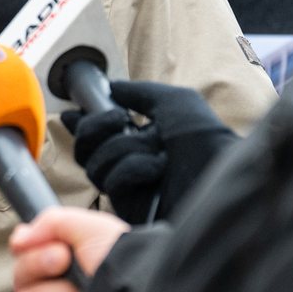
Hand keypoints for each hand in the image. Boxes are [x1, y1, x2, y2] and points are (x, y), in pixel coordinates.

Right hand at [9, 209, 128, 291]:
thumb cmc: (123, 262)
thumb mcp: (92, 229)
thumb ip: (51, 222)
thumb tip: (19, 237)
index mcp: (63, 261)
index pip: (23, 255)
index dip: (32, 251)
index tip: (56, 250)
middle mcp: (57, 288)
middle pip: (21, 279)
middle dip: (41, 266)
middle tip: (65, 263)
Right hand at [63, 80, 237, 221]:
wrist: (222, 175)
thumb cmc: (205, 139)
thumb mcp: (174, 102)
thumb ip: (140, 92)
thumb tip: (113, 87)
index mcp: (142, 138)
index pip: (98, 133)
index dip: (80, 123)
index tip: (70, 113)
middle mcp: (131, 162)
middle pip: (84, 148)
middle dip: (95, 127)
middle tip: (118, 118)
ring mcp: (129, 185)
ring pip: (95, 163)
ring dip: (124, 149)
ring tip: (156, 150)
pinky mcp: (129, 204)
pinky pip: (112, 180)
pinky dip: (134, 168)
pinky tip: (157, 168)